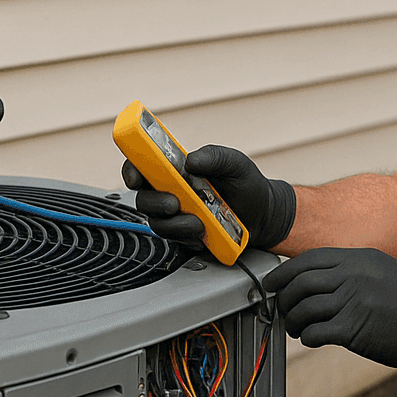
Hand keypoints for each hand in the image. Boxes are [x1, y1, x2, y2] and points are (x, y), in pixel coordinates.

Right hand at [123, 144, 295, 249]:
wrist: (264, 214)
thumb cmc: (246, 184)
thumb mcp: (234, 163)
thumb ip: (214, 156)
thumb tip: (191, 160)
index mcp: (177, 170)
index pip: (143, 167)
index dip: (132, 170)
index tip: (136, 177)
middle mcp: (172, 192)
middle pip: (143, 199)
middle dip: (155, 203)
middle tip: (174, 204)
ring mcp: (177, 216)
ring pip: (157, 223)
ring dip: (176, 224)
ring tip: (200, 222)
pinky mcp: (186, 236)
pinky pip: (176, 240)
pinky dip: (189, 237)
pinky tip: (204, 232)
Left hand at [262, 248, 396, 389]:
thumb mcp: (383, 272)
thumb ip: (350, 270)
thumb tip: (311, 280)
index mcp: (361, 258)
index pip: (309, 259)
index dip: (284, 272)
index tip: (271, 283)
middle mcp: (356, 275)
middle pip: (301, 282)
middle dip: (283, 298)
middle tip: (281, 309)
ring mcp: (355, 301)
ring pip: (304, 308)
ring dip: (293, 321)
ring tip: (297, 328)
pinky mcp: (355, 329)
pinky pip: (316, 331)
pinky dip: (307, 337)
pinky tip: (312, 338)